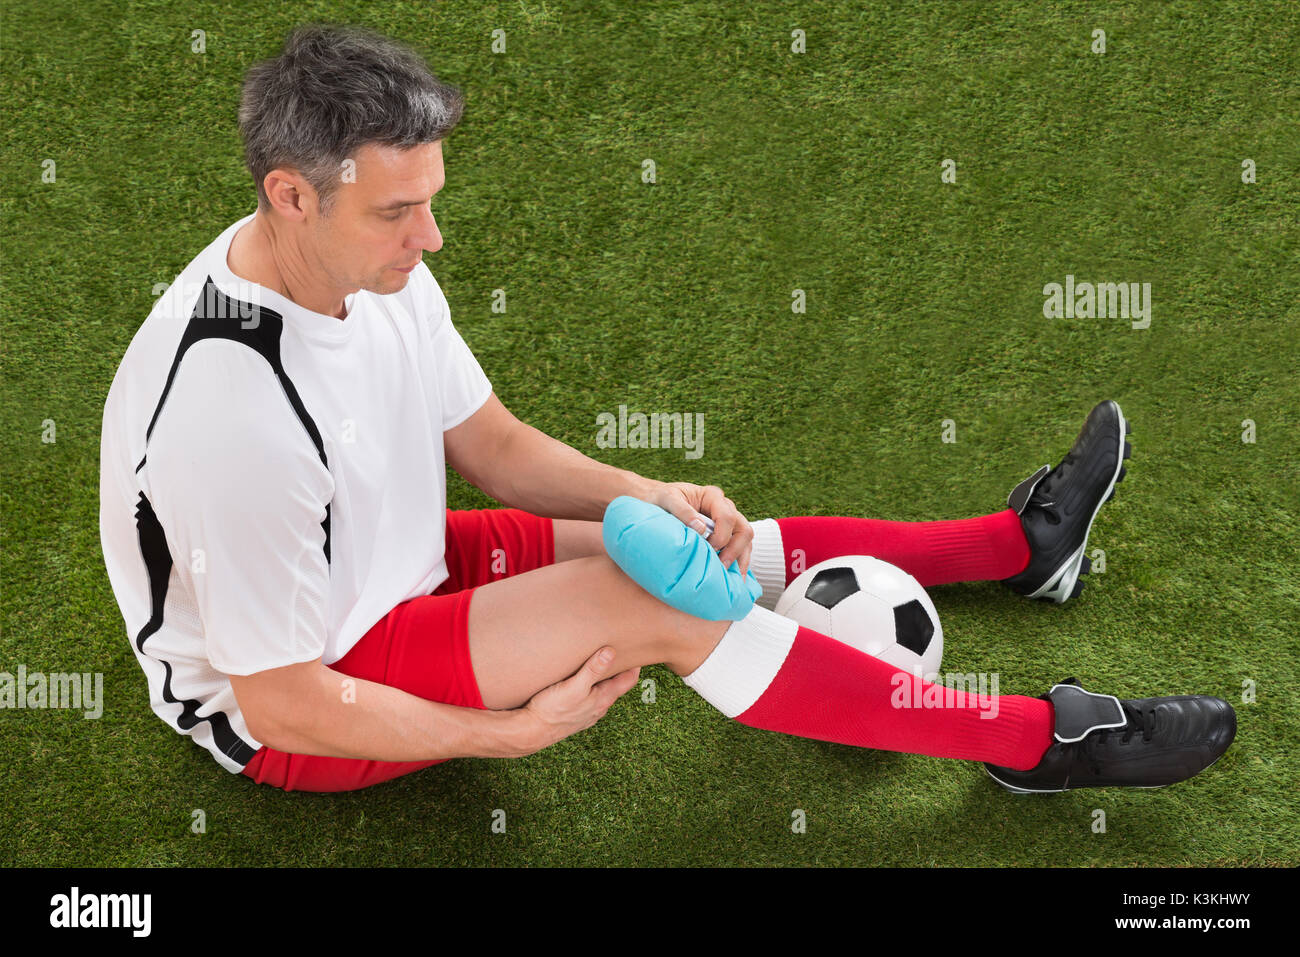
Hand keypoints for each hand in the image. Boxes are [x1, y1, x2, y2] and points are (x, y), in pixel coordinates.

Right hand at [513, 647, 640, 755]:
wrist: (531, 732)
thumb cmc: (552, 709)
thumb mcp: (574, 686)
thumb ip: (593, 670)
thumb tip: (611, 652)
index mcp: (603, 699)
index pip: (628, 681)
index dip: (635, 666)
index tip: (639, 651)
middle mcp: (598, 708)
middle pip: (616, 686)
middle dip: (620, 671)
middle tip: (622, 653)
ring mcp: (586, 713)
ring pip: (602, 693)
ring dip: (605, 679)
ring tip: (602, 664)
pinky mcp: (574, 715)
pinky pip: (588, 699)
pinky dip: (591, 688)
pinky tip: (581, 683)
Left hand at [644, 481, 753, 577]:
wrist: (654, 500)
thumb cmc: (660, 499)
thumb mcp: (667, 499)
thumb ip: (683, 511)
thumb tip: (702, 529)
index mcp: (712, 496)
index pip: (727, 517)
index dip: (721, 536)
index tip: (708, 549)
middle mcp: (725, 507)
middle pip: (744, 530)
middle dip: (735, 551)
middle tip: (721, 568)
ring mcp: (727, 521)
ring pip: (745, 541)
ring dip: (740, 561)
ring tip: (732, 581)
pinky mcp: (725, 534)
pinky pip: (739, 549)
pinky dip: (738, 563)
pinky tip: (733, 579)